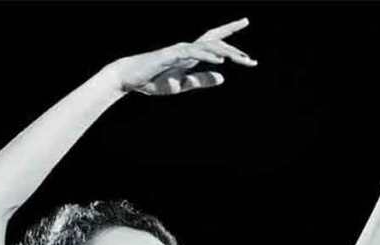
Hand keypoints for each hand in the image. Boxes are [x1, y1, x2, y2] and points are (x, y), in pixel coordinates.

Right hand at [107, 18, 257, 95]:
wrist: (129, 79)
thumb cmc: (153, 81)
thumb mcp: (183, 85)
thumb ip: (202, 80)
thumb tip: (223, 77)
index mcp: (191, 55)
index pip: (213, 41)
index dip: (230, 33)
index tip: (245, 24)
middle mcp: (187, 49)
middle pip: (215, 41)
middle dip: (234, 48)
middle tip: (251, 60)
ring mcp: (178, 51)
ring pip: (207, 46)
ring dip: (226, 52)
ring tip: (242, 60)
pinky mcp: (170, 56)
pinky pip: (192, 53)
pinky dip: (207, 54)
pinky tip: (220, 58)